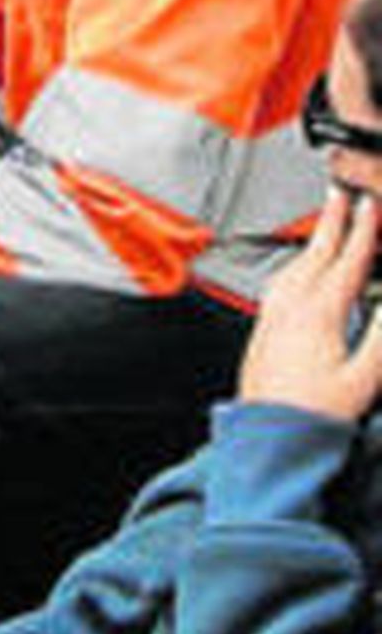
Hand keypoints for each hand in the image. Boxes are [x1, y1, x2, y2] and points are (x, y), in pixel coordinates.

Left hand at [239, 187, 381, 420]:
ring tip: (324, 227)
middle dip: (332, 220)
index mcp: (318, 313)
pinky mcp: (262, 331)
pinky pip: (280, 283)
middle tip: (341, 194)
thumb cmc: (312, 416)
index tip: (370, 204)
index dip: (362, 230)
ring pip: (295, 266)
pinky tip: (295, 274)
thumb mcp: (363, 381)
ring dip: (313, 241)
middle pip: (315, 253)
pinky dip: (296, 266)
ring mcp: (273, 317)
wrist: (266, 440)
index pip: (347, 261)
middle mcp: (290, 307)